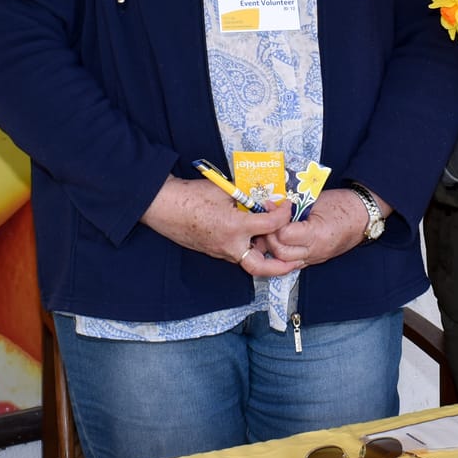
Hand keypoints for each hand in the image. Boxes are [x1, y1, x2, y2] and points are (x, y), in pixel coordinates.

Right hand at [142, 176, 299, 276]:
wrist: (162, 206)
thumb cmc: (190, 195)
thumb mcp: (224, 190)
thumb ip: (246, 197)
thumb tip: (263, 197)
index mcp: (235, 227)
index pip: (272, 226)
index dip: (284, 214)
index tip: (286, 206)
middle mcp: (229, 245)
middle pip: (261, 266)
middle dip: (281, 267)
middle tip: (296, 260)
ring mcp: (219, 251)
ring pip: (248, 261)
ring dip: (264, 256)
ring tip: (276, 247)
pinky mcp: (212, 251)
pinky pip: (235, 254)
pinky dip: (248, 249)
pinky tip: (254, 238)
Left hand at [260, 187, 376, 268]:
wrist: (363, 216)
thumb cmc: (343, 205)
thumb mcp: (316, 200)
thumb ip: (293, 206)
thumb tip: (272, 205)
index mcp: (317, 234)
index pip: (283, 235)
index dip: (275, 220)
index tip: (276, 207)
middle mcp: (315, 251)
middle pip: (280, 252)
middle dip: (270, 236)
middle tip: (270, 220)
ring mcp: (315, 258)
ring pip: (283, 261)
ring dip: (274, 246)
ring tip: (274, 230)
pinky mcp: (315, 260)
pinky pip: (292, 262)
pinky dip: (283, 253)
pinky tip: (281, 240)